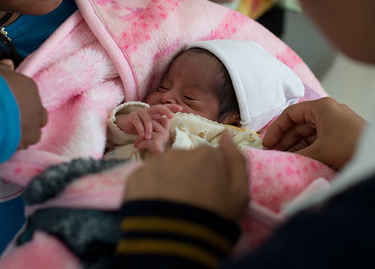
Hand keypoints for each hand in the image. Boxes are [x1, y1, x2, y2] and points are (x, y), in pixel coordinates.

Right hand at [0, 59, 47, 149]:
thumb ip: (1, 68)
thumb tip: (9, 64)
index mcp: (30, 89)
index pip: (33, 96)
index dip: (22, 101)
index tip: (11, 104)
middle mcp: (36, 110)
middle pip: (39, 117)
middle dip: (30, 119)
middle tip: (13, 120)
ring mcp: (31, 130)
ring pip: (33, 135)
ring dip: (24, 134)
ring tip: (7, 134)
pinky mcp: (23, 146)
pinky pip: (21, 147)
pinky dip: (14, 146)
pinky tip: (2, 144)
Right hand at [116, 104, 181, 139]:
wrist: (128, 125)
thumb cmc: (144, 126)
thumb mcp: (153, 125)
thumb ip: (161, 125)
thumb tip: (171, 126)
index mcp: (155, 112)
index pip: (165, 107)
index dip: (173, 107)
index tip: (181, 109)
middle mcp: (149, 110)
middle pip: (158, 107)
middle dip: (166, 111)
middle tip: (171, 117)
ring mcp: (140, 112)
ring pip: (147, 118)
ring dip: (149, 128)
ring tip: (149, 137)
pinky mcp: (132, 116)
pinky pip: (137, 122)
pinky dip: (140, 129)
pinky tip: (142, 135)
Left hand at [124, 132, 248, 221]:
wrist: (173, 241)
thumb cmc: (213, 217)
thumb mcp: (240, 194)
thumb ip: (237, 160)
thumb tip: (226, 134)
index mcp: (206, 154)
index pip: (211, 159)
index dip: (212, 177)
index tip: (211, 194)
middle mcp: (179, 152)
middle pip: (187, 161)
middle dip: (189, 176)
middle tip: (191, 202)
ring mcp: (154, 164)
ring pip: (165, 169)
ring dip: (169, 181)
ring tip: (171, 206)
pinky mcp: (134, 177)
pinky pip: (146, 179)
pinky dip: (151, 189)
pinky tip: (156, 206)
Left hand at [134, 115, 172, 155]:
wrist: (165, 167)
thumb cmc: (162, 156)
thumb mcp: (161, 142)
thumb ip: (157, 135)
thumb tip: (148, 128)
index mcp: (168, 132)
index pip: (163, 119)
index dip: (154, 120)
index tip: (146, 127)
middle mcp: (166, 133)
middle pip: (151, 123)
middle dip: (142, 128)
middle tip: (138, 136)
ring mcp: (162, 137)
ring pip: (145, 132)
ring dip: (138, 139)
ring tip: (136, 145)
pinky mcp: (156, 144)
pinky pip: (143, 141)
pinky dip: (140, 146)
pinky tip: (140, 150)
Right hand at [263, 97, 365, 169]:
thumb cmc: (350, 147)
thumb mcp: (318, 152)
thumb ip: (296, 155)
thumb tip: (278, 160)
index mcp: (322, 107)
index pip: (291, 114)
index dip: (277, 129)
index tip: (268, 144)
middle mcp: (329, 112)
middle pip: (299, 123)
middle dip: (286, 139)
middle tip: (274, 154)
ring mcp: (338, 123)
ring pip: (309, 133)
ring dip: (297, 146)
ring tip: (285, 159)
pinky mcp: (344, 135)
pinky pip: (320, 139)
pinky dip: (309, 149)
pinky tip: (301, 160)